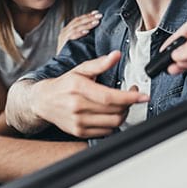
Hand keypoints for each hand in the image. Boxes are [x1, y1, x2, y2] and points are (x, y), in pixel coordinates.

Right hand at [31, 51, 148, 137]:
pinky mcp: (79, 132)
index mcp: (78, 88)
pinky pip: (106, 131)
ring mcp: (78, 122)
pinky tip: (112, 112)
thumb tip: (116, 55)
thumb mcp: (80, 69)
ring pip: (113, 123)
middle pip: (114, 111)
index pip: (109, 97)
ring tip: (123, 103)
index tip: (143, 95)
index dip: (129, 97)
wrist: (44, 101)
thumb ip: (100, 63)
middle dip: (129, 103)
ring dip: (124, 113)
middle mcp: (77, 107)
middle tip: (133, 94)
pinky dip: (114, 123)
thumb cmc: (64, 84)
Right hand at [57, 10, 101, 52]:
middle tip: (100, 16)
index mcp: (68, 30)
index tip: (97, 12)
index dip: (87, 15)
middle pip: (77, 21)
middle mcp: (64, 32)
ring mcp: (63, 38)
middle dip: (89, 18)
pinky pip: (71, 37)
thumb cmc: (73, 56)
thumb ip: (85, 33)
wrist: (65, 67)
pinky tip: (87, 32)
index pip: (78, 20)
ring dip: (87, 24)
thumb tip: (97, 24)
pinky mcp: (63, 45)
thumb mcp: (79, 42)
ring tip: (96, 22)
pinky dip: (79, 33)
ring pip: (75, 27)